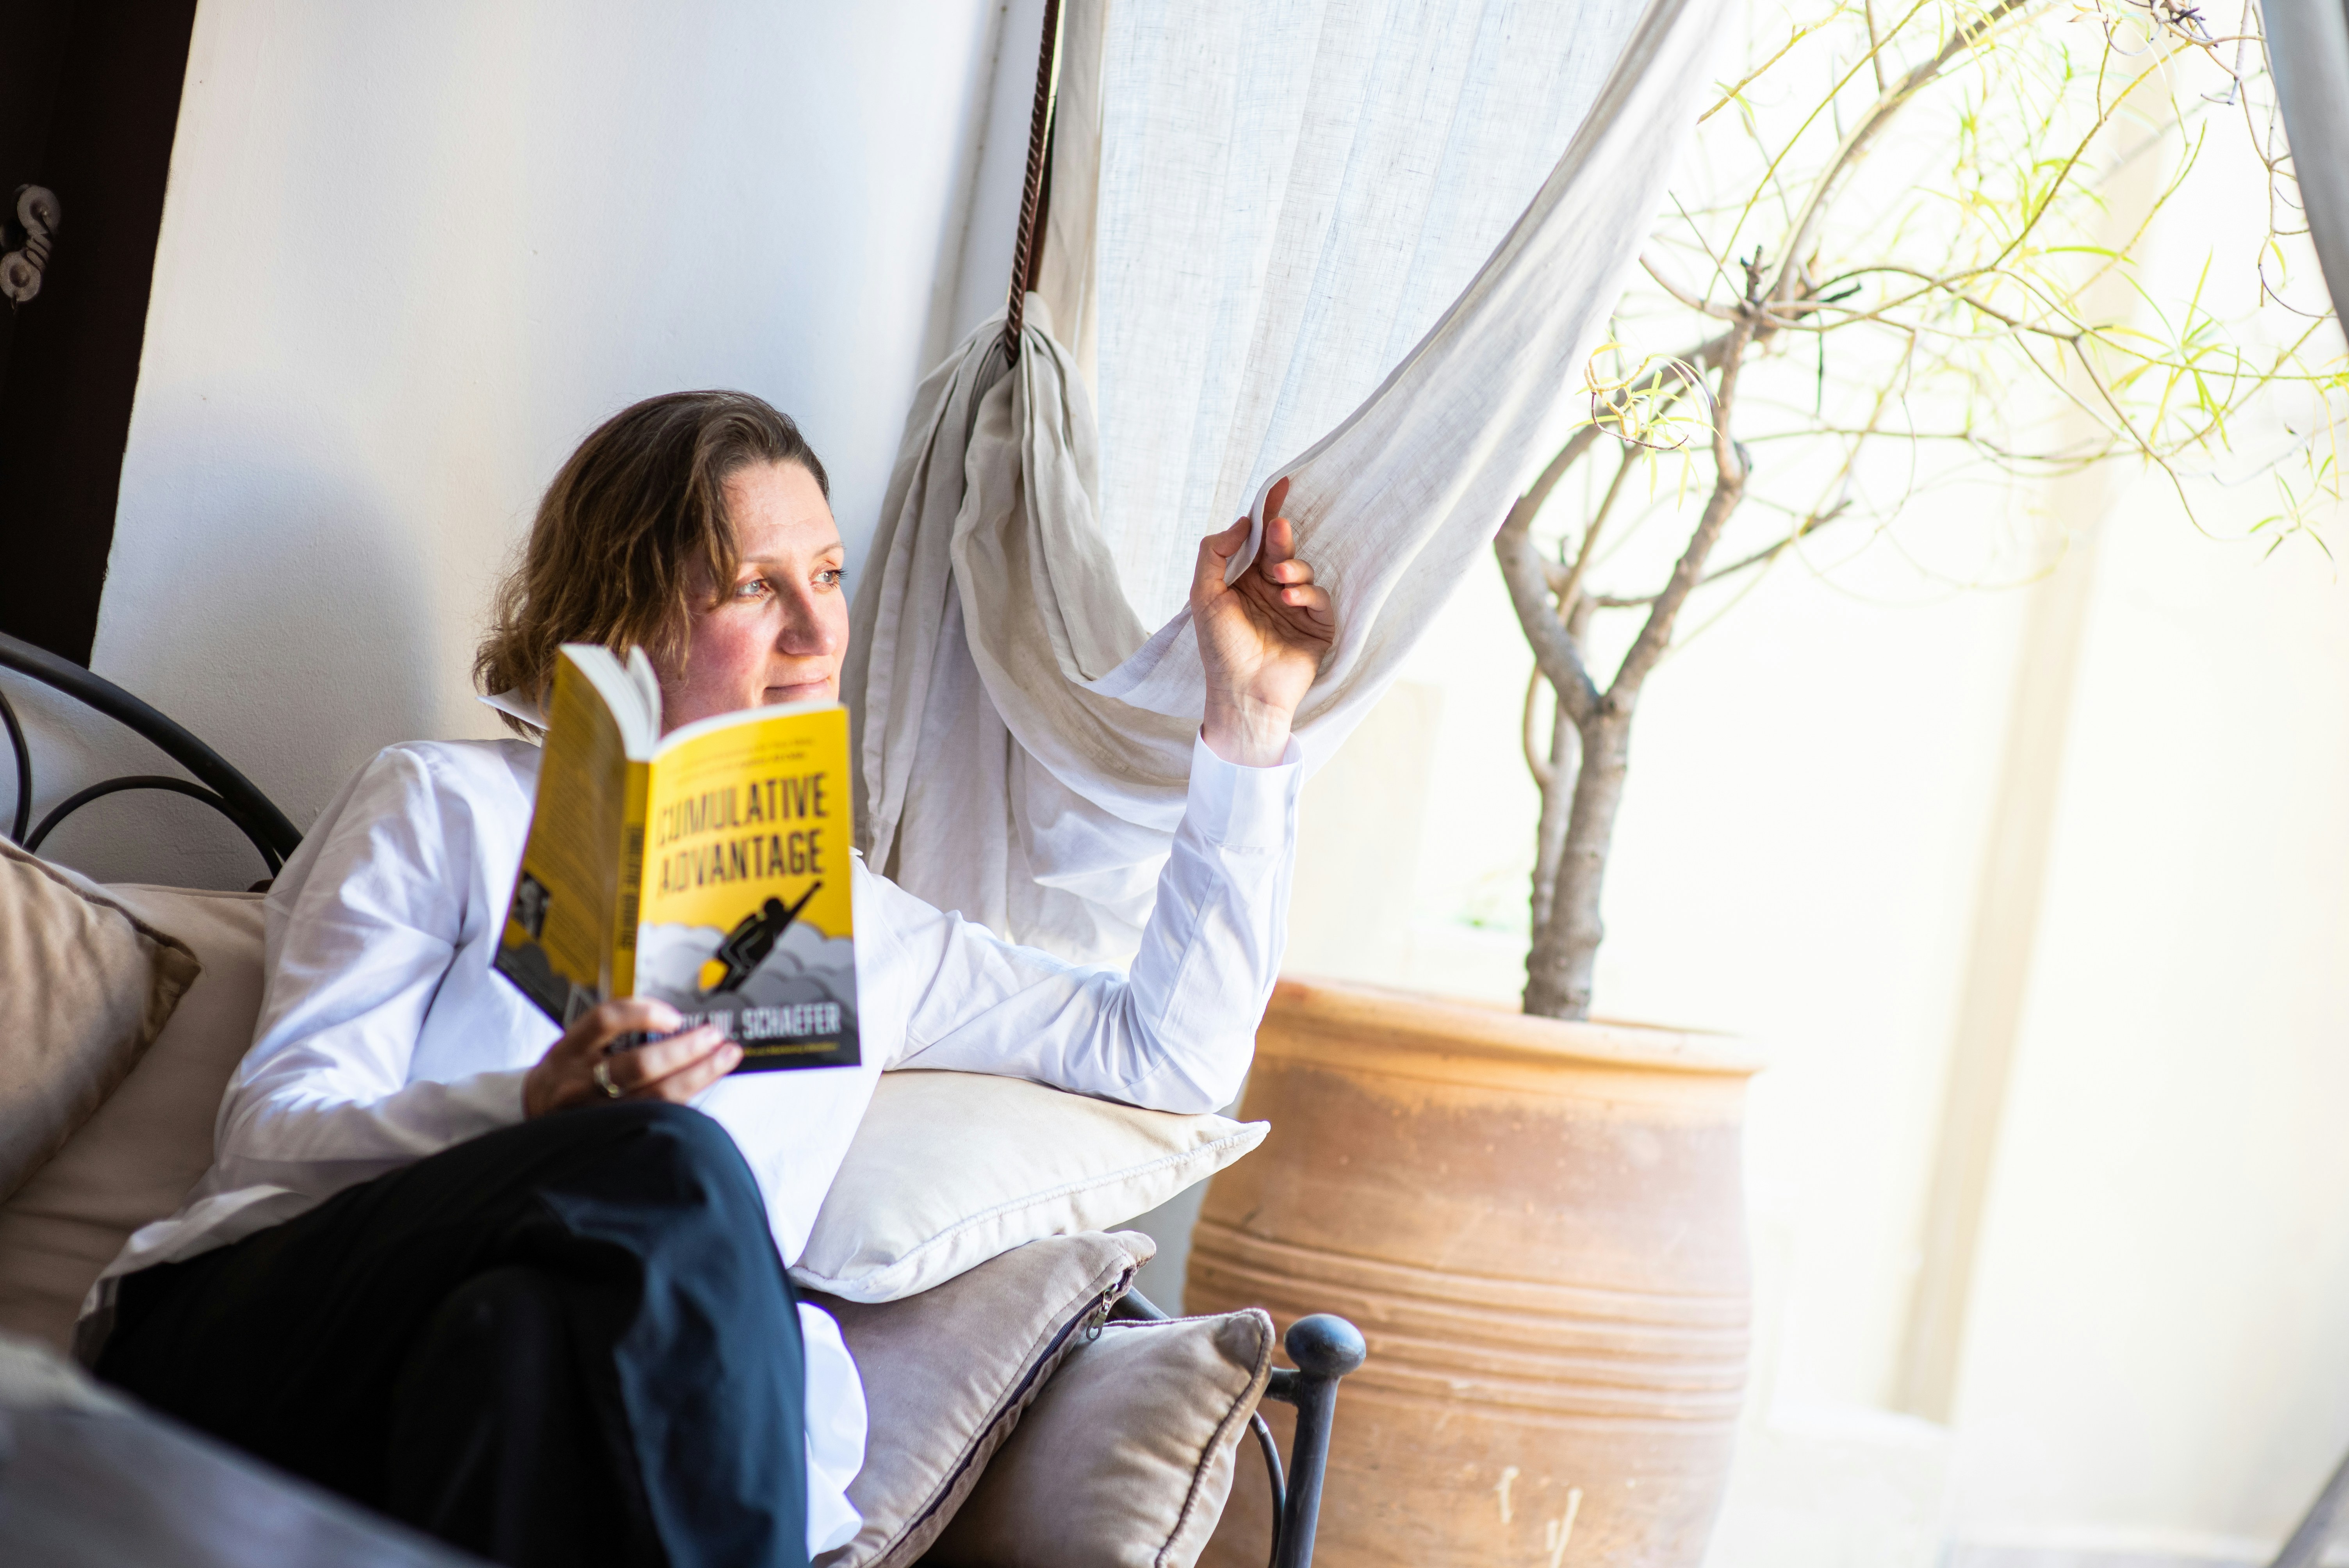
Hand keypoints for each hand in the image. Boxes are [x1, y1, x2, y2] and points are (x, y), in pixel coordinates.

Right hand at [523, 998, 740, 1117]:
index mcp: (569, 1050)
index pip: (605, 1021)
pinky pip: (656, 1119)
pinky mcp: (610, 1138)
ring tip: (724, 1058)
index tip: (674, 1016)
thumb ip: (615, 1031)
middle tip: (714, 1036)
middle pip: (638, 1065)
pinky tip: (704, 1086)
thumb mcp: (577, 1044)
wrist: (533, 1113)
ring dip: (697, 1075)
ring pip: (654, 1098)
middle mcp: (578, 1083)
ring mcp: (594, 1115)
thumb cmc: (567, 1072)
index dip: (643, 1014)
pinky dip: (685, 1101)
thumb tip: (674, 1020)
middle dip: (684, 1049)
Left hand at [1193, 478, 1333, 765]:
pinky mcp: (1317, 626)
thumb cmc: (1220, 650)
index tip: (1280, 486)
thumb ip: (1214, 553)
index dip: (1267, 512)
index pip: (1257, 540)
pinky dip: (1306, 592)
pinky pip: (1319, 597)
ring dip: (1291, 568)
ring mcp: (1295, 608)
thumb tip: (1241, 523)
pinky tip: (1289, 599)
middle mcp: (1270, 591)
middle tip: (1278, 529)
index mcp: (1243, 582)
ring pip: (1302, 569)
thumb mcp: (1203, 595)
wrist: (1243, 693)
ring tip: (1278, 581)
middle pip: (1281, 549)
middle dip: (1280, 537)